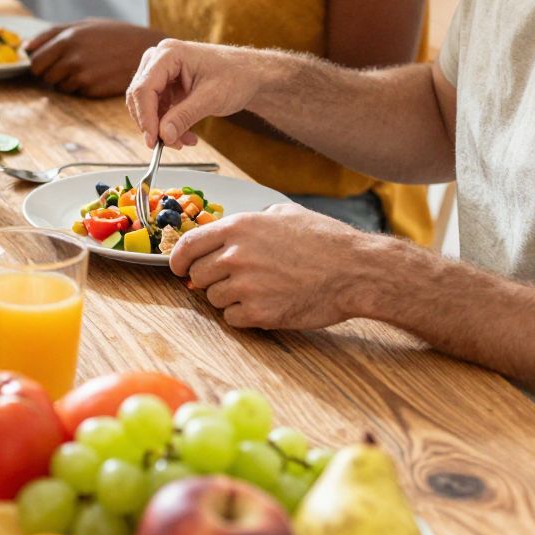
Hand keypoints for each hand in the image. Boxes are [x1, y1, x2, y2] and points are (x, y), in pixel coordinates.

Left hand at [27, 20, 164, 97]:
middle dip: (51, 72)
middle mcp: (72, 58)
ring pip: (59, 86)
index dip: (40, 63)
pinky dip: (81, 87)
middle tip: (68, 65)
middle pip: (44, 76)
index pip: (35, 62)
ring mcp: (82, 75)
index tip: (48, 61)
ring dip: (66, 80)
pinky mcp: (93, 89)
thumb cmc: (112, 34)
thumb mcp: (82, 25)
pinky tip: (96, 75)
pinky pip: (75, 92)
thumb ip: (51, 34)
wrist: (144, 48)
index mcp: (67, 38)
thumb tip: (25, 48)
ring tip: (86, 67)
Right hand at [126, 39, 261, 147]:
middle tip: (168, 144)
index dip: (145, 117)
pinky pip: (157, 108)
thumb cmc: (237, 76)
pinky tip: (185, 135)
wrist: (251, 74)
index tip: (153, 140)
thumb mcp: (211, 98)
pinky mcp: (166, 84)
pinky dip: (167, 124)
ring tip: (183, 141)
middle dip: (153, 124)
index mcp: (169, 54)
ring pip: (146, 105)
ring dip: (161, 127)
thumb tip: (163, 136)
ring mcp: (161, 71)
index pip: (144, 88)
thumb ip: (184, 116)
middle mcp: (159, 59)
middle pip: (140, 96)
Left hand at [169, 203, 377, 329]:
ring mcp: (245, 285)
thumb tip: (231, 231)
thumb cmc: (326, 242)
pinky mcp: (258, 313)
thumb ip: (252, 222)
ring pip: (214, 298)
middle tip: (231, 281)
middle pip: (198, 275)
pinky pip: (233, 319)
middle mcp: (235, 255)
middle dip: (210, 280)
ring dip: (230, 298)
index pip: (188, 245)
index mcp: (238, 228)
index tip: (179, 267)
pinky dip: (245, 316)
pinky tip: (266, 305)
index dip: (179, 259)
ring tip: (259, 291)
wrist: (356, 271)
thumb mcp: (284, 215)